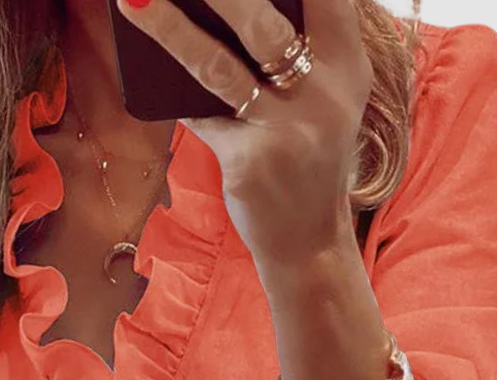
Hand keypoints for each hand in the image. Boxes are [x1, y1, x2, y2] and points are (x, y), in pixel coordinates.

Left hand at [115, 0, 372, 261]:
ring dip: (169, 27)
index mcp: (350, 62)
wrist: (309, 240)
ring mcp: (287, 128)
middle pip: (261, 20)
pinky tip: (146, 63)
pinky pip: (199, 115)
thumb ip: (295, 49)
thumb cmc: (307, 157)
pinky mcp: (250, 161)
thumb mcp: (320, 98)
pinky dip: (173, 92)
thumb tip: (214, 8)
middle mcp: (325, 90)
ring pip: (218, 65)